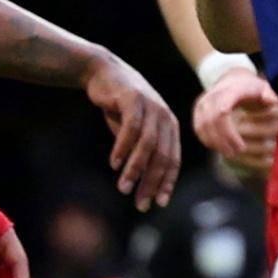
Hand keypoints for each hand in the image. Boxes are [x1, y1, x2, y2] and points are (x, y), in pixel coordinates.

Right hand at [83, 52, 183, 206]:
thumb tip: (145, 185)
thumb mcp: (135, 132)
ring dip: (135, 169)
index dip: (167, 183)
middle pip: (162, 156)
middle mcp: (165, 117)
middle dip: (151, 183)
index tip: (158, 203)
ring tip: (124, 187)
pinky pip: (131, 128)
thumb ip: (143, 153)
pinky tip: (115, 163)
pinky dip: (123, 147)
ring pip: (148, 145)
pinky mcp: (134, 98)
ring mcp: (151, 106)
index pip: (173, 160)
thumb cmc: (120, 107)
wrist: (104, 73)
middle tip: (140, 203)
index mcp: (170, 127)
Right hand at [193, 65, 277, 170]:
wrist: (232, 77)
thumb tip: (272, 101)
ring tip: (228, 153)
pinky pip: (199, 128)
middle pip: (211, 122)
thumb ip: (268, 95)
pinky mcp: (198, 111)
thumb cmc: (250, 87)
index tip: (241, 148)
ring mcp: (202, 103)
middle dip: (222, 141)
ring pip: (202, 126)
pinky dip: (208, 140)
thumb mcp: (263, 88)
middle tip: (234, 154)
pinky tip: (219, 148)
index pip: (222, 113)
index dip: (230, 133)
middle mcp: (212, 96)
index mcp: (228, 90)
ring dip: (214, 143)